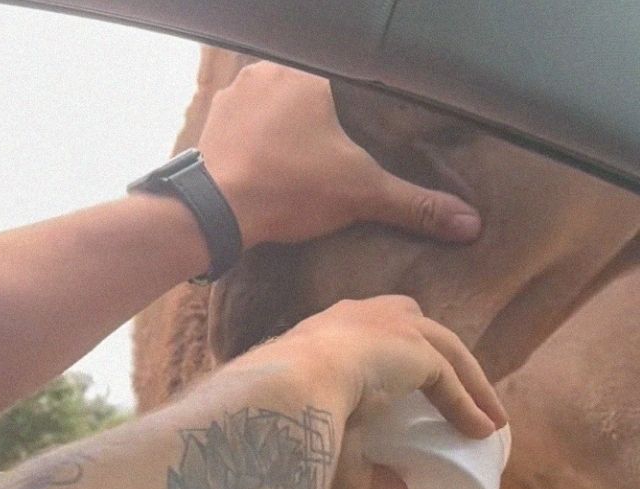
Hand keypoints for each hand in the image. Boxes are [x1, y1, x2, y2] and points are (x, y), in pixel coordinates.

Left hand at [196, 61, 480, 249]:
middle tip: (336, 141)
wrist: (212, 216)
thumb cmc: (286, 189)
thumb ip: (414, 203)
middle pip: (306, 86)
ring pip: (270, 102)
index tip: (364, 125)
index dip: (358, 101)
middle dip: (320, 112)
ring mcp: (232, 98)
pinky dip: (255, 138)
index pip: (345, 75)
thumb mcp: (361, 193)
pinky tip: (270, 159)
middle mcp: (264, 74)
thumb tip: (469, 224)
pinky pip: (241, 123)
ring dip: (284, 123)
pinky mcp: (209, 126)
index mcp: (305, 73)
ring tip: (305, 152)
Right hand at [257, 294, 506, 488]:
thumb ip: (357, 467)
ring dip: (469, 385)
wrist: (289, 388)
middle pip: (418, 330)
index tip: (408, 383)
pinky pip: (450, 379)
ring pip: (445, 352)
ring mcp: (392, 326)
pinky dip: (467, 404)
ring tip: (488, 418)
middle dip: (440, 357)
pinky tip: (482, 429)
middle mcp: (361, 317)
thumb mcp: (317, 436)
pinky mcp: (417, 348)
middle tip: (458, 392)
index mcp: (327, 330)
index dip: (392, 353)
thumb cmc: (289, 409)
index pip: (369, 330)